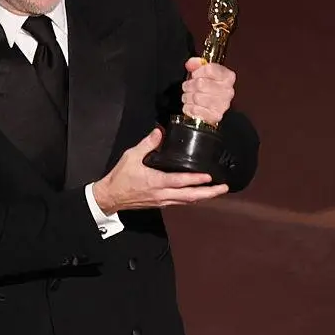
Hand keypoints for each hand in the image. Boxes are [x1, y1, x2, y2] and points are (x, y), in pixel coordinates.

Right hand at [93, 128, 228, 213]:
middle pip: (190, 196)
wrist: (111, 197)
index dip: (196, 179)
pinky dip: (193, 198)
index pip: (180, 181)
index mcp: (156, 182)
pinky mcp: (161, 203)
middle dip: (209, 193)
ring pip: (188, 201)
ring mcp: (163, 201)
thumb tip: (159, 131)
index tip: (210, 176)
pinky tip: (200, 194)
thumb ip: (147, 144)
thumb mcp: (131, 156)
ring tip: (217, 191)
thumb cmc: (120, 177)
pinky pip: (181, 202)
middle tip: (224, 188)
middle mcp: (162, 194)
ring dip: (204, 196)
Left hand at [181, 57, 235, 123]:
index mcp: (228, 77)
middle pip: (201, 83)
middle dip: (190, 85)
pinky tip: (191, 105)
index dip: (198, 71)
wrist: (211, 108)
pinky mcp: (215, 116)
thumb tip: (191, 64)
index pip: (209, 69)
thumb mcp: (203, 72)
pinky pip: (195, 110)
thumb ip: (197, 64)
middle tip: (188, 87)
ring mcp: (222, 105)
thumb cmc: (207, 88)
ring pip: (196, 97)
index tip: (195, 75)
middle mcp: (228, 91)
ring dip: (188, 96)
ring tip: (189, 96)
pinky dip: (188, 107)